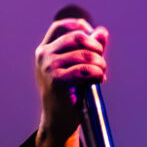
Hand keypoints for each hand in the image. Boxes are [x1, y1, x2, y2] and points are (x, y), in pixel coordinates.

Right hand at [33, 17, 109, 146]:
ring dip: (100, 63)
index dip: (81, 27)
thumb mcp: (78, 67)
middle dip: (96, 47)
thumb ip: (89, 49)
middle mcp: (44, 55)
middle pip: (77, 37)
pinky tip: (100, 79)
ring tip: (102, 73)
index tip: (95, 40)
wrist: (59, 121)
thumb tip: (102, 32)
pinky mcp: (57, 80)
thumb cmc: (69, 94)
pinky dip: (97, 73)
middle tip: (102, 61)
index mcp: (46, 49)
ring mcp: (49, 67)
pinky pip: (84, 70)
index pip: (61, 26)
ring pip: (84, 54)